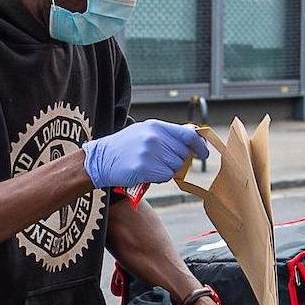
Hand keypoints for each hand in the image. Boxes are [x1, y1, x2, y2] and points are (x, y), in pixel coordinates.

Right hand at [82, 121, 210, 189]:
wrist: (101, 158)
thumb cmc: (125, 146)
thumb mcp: (145, 131)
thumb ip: (167, 135)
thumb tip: (193, 138)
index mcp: (156, 126)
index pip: (188, 135)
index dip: (200, 146)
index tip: (204, 153)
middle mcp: (154, 138)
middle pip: (183, 154)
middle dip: (178, 161)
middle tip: (163, 162)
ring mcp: (149, 153)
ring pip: (175, 167)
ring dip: (168, 170)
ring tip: (152, 166)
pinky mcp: (144, 168)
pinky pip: (165, 176)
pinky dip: (160, 177)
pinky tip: (147, 173)